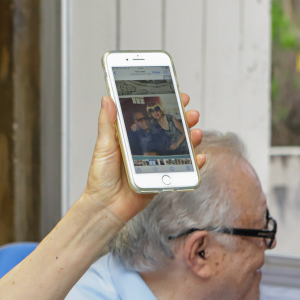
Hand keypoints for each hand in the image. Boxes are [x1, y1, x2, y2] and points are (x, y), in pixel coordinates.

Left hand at [83, 93, 203, 222]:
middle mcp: (146, 147)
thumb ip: (107, 122)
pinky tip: (199, 157)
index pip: (153, 117)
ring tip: (196, 132)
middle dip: (183, 119)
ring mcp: (157, 162)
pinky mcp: (162, 177)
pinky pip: (182, 168)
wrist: (106, 205)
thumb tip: (107, 98)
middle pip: (170, 130)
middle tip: (190, 112)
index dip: (166, 105)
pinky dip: (194, 163)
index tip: (176, 94)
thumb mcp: (103, 145)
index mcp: (133, 137)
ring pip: (179, 147)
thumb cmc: (101, 176)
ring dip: (191, 138)